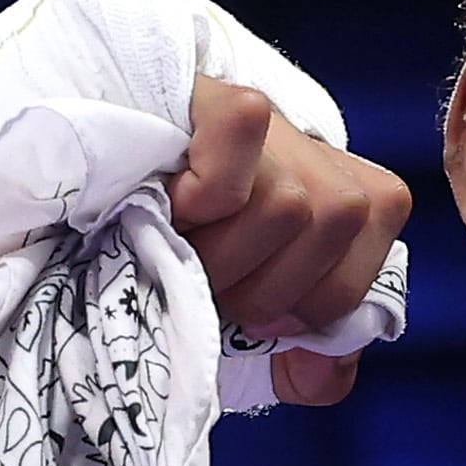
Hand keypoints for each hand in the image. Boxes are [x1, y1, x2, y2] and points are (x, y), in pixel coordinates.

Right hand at [173, 78, 413, 405]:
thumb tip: (321, 373)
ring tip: (182, 248)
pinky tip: (174, 199)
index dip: (318, 295)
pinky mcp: (205, 92)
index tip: (259, 313)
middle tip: (210, 283)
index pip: (380, 224)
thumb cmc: (178, 273)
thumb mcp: (248, 326)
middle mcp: (306, 146)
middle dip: (266, 285)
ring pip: (290, 202)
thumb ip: (305, 363)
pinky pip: (244, 127)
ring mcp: (258, 118)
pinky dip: (208, 188)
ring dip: (223, 253)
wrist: (85, 200)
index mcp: (335, 191)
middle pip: (336, 217)